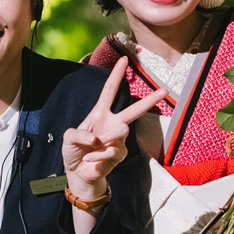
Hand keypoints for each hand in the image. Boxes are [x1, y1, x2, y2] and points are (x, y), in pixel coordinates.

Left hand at [63, 56, 165, 201]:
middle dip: (150, 100)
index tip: (124, 59)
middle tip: (165, 90)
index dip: (116, 75)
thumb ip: (78, 134)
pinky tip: (92, 161)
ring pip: (121, 131)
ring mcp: (118, 139)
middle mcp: (112, 123)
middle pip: (134, 109)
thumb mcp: (68, 138)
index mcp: (100, 114)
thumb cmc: (74, 152)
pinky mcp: (120, 153)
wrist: (78, 173)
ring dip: (104, 141)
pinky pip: (113, 150)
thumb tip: (97, 138)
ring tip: (92, 149)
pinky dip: (98, 156)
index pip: (109, 91)